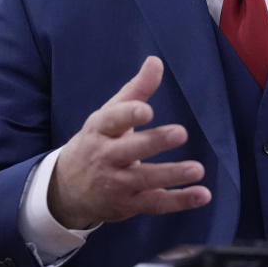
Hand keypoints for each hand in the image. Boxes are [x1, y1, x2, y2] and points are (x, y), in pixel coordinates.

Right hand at [48, 56, 211, 228]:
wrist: (65, 190)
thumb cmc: (97, 142)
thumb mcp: (110, 114)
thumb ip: (136, 89)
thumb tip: (156, 61)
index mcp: (101, 129)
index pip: (113, 120)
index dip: (129, 115)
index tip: (146, 110)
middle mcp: (106, 157)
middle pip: (130, 150)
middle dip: (154, 142)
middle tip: (180, 133)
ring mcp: (116, 183)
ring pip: (145, 179)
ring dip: (172, 174)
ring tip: (197, 169)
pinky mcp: (128, 205)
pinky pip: (155, 203)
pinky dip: (179, 201)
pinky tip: (202, 195)